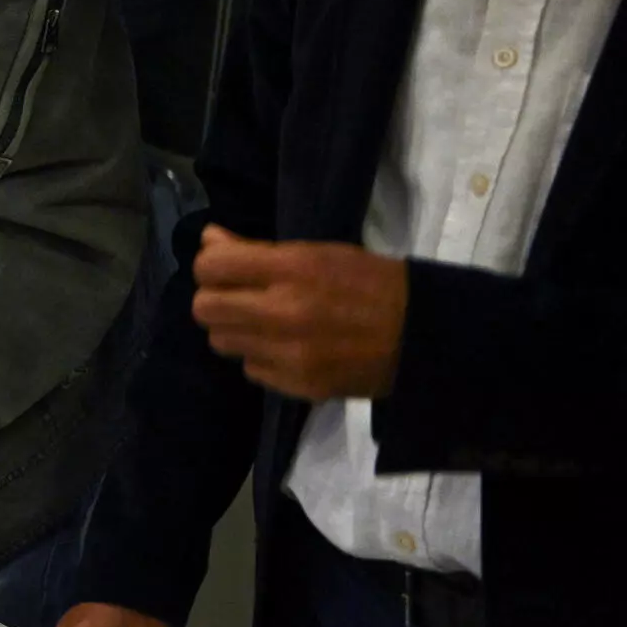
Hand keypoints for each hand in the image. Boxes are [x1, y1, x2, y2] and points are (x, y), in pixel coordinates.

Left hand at [192, 225, 406, 400]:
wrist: (422, 336)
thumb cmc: (370, 284)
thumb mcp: (317, 253)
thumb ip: (257, 251)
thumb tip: (208, 241)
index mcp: (292, 269)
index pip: (211, 267)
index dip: (210, 266)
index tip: (223, 270)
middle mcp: (283, 311)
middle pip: (205, 308)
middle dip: (215, 300)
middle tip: (238, 298)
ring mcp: (288, 353)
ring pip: (222, 341)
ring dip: (235, 330)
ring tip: (264, 323)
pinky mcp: (297, 385)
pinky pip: (251, 369)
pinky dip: (261, 358)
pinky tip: (287, 348)